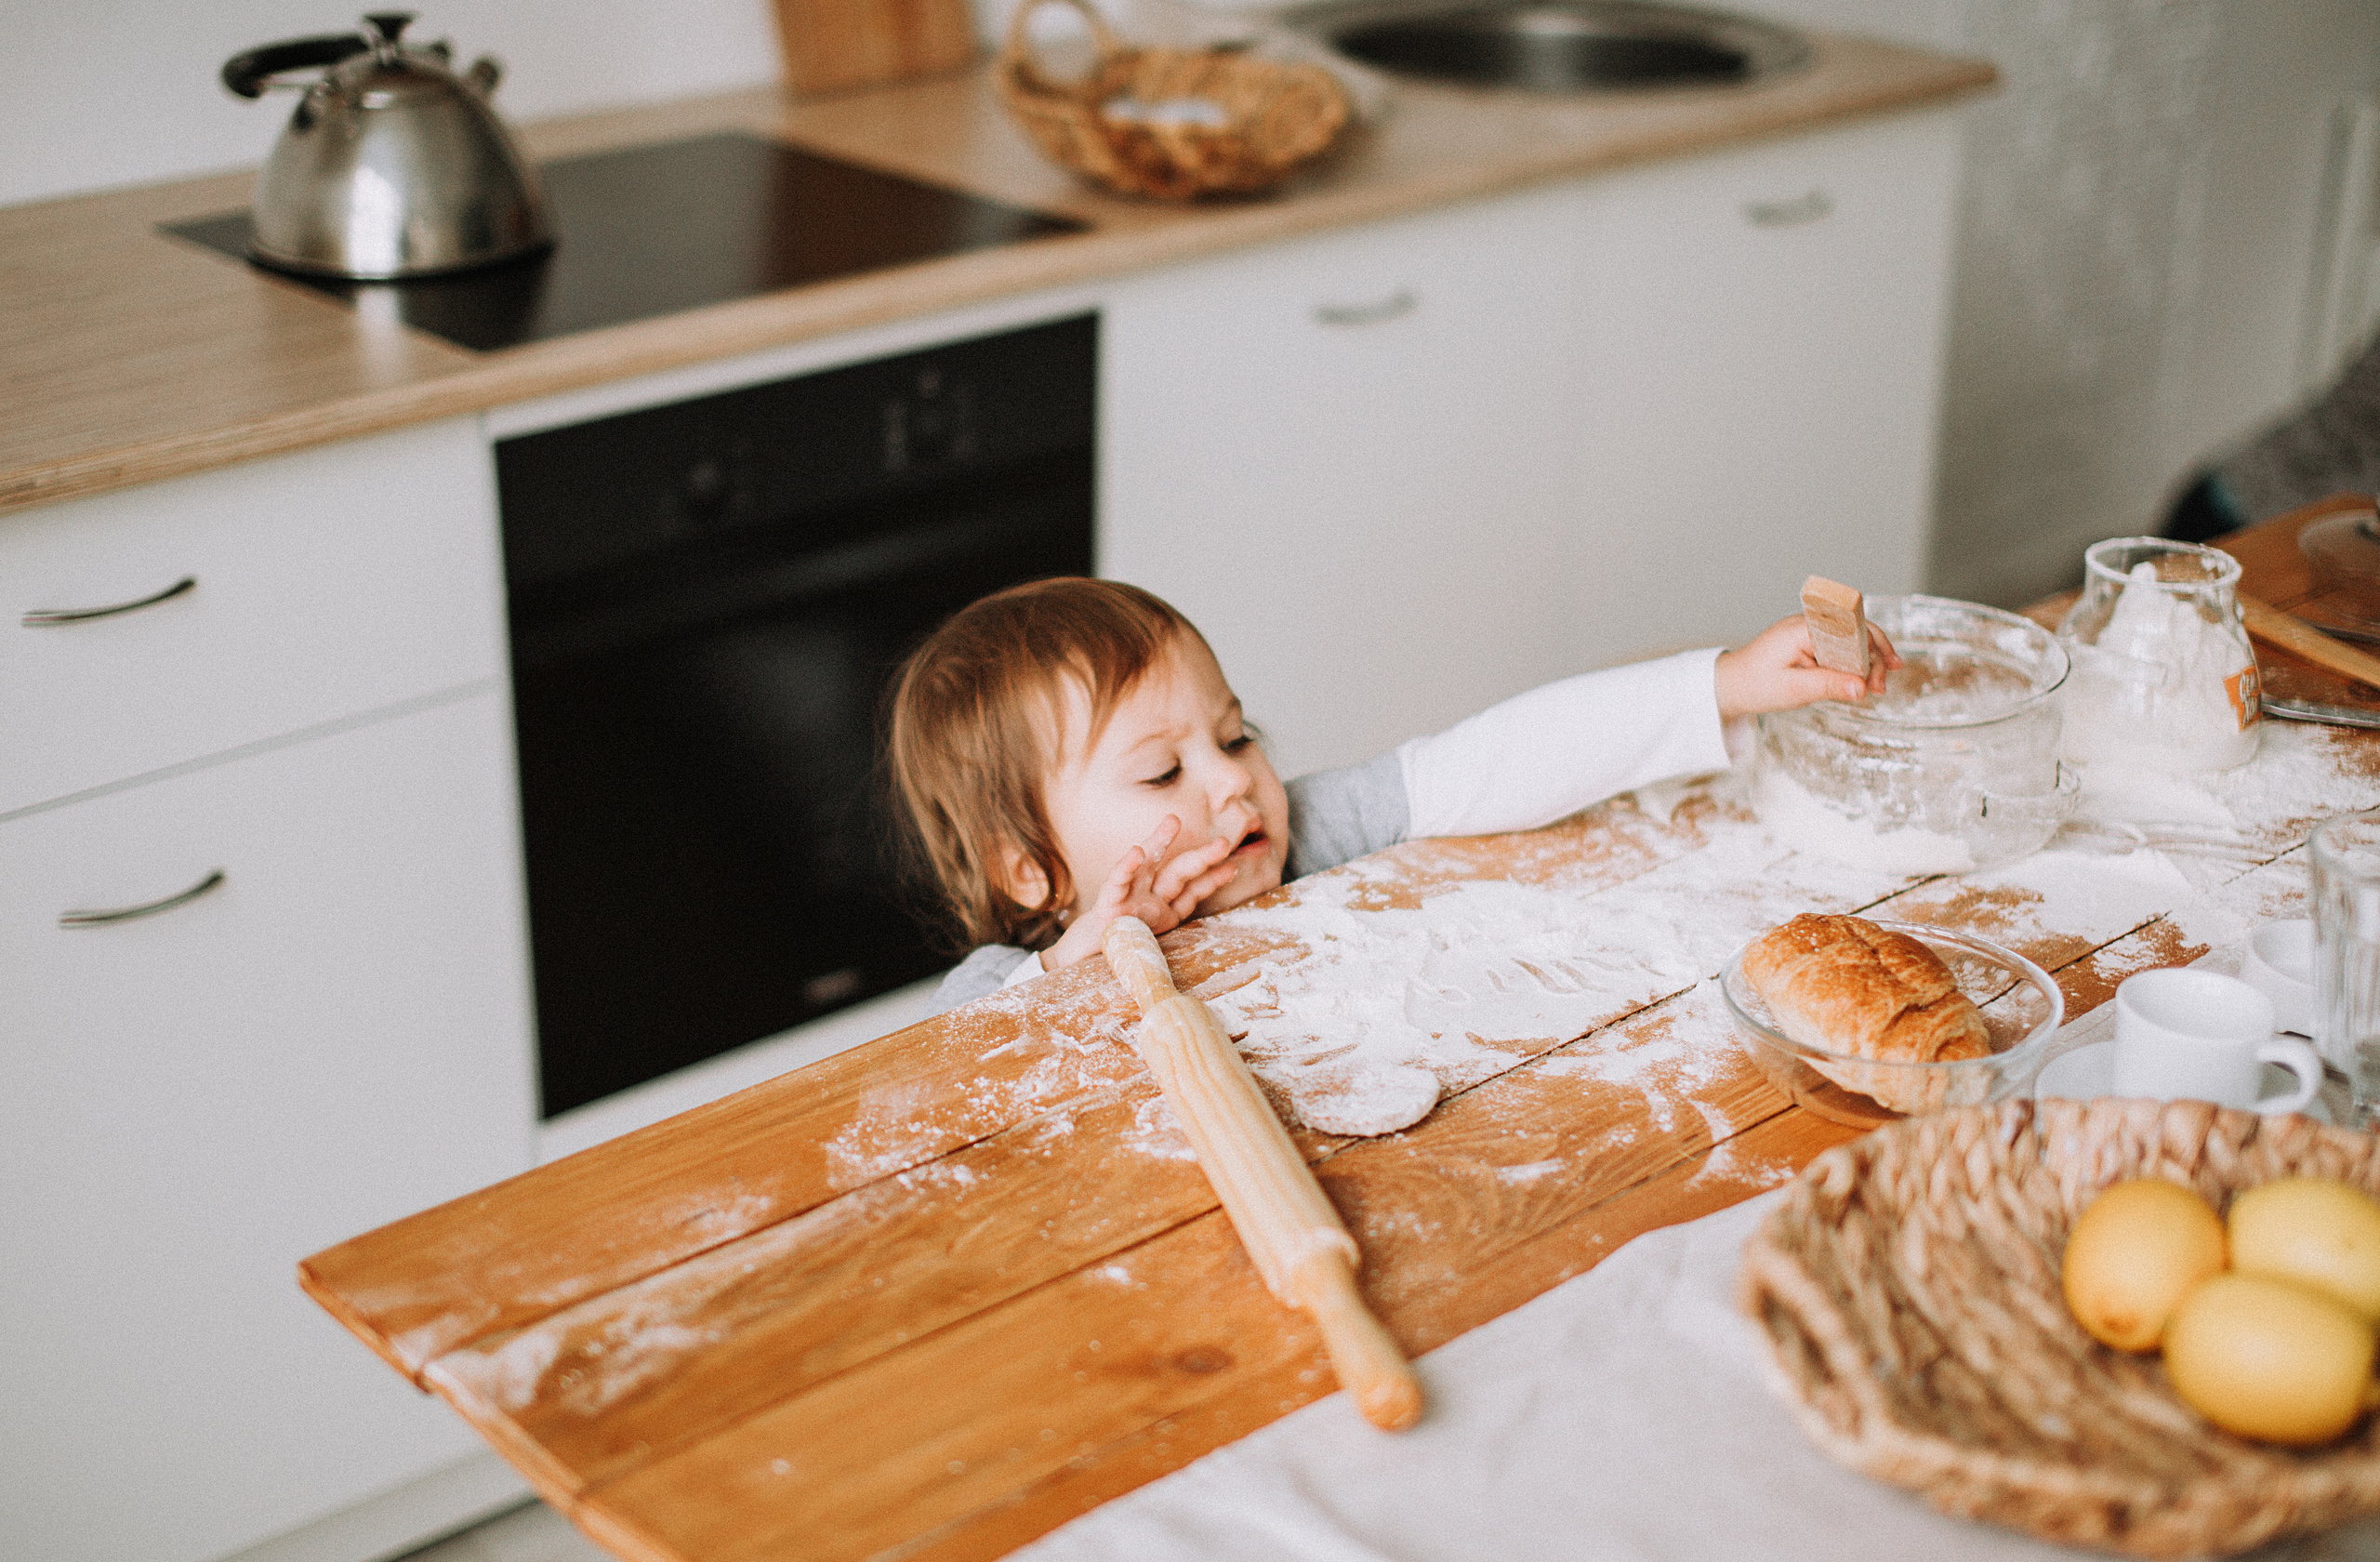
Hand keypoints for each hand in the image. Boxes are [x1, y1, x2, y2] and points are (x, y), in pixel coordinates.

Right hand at [1038, 816, 1239, 970]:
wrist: (1082, 963)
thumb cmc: (1121, 948)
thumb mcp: (1154, 942)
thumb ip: (1173, 930)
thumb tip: (1204, 920)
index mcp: (1163, 910)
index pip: (1192, 892)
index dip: (1211, 881)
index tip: (1232, 868)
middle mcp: (1148, 899)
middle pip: (1177, 873)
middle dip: (1200, 857)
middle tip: (1223, 842)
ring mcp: (1128, 898)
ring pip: (1146, 866)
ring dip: (1159, 843)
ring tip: (1173, 822)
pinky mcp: (1107, 905)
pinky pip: (1116, 883)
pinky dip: (1126, 868)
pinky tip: (1136, 852)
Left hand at [1713, 613, 1901, 720]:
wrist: (1731, 684)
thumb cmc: (1755, 685)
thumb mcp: (1793, 690)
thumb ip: (1828, 686)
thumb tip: (1862, 687)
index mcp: (1802, 629)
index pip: (1849, 630)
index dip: (1871, 650)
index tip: (1879, 673)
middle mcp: (1808, 625)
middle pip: (1855, 633)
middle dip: (1874, 658)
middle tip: (1881, 687)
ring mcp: (1809, 633)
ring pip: (1850, 641)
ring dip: (1866, 662)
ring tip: (1877, 686)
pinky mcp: (1809, 644)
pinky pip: (1838, 649)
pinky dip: (1852, 664)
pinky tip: (1862, 680)